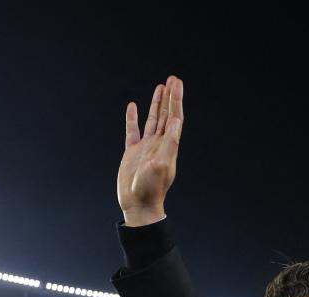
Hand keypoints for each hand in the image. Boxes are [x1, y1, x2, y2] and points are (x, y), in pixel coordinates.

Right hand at [118, 75, 183, 226]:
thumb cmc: (150, 188)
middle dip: (169, 97)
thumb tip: (175, 120)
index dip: (176, 99)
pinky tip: (133, 107)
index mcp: (168, 145)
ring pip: (152, 120)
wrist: (138, 204)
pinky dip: (133, 119)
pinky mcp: (132, 152)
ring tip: (160, 87)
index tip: (176, 83)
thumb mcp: (162, 164)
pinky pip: (132, 131)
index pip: (174, 117)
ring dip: (156, 104)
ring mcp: (146, 147)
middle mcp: (159, 143)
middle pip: (166, 114)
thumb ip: (169, 143)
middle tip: (172, 79)